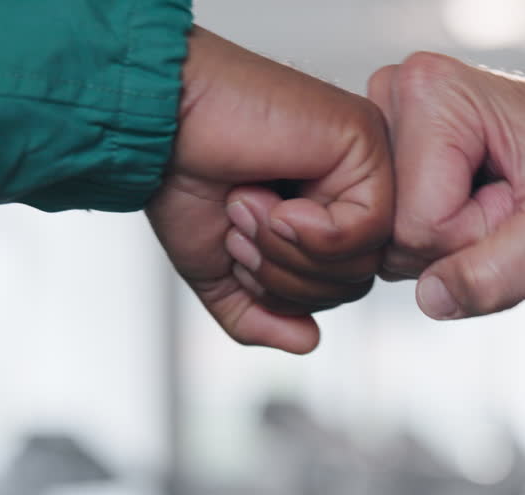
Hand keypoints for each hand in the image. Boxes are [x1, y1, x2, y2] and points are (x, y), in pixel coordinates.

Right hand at [147, 27, 392, 353]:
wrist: (157, 123)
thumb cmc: (183, 177)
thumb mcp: (218, 270)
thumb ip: (259, 315)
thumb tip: (310, 342)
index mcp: (328, 211)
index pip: (338, 288)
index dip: (283, 291)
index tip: (237, 245)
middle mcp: (353, 185)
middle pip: (354, 282)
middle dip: (285, 275)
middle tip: (240, 224)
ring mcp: (365, 162)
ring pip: (363, 262)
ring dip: (289, 251)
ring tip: (248, 204)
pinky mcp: (366, 141)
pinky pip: (367, 228)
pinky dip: (310, 230)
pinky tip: (273, 198)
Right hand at [368, 53, 524, 319]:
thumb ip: (502, 273)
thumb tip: (431, 298)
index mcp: (431, 91)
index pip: (417, 226)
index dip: (473, 237)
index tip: (516, 200)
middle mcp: (394, 94)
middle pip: (393, 232)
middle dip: (455, 242)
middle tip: (506, 202)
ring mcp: (384, 125)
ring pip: (389, 238)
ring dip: (448, 243)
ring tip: (491, 199)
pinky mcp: (386, 155)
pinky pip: (391, 232)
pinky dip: (437, 237)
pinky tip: (468, 202)